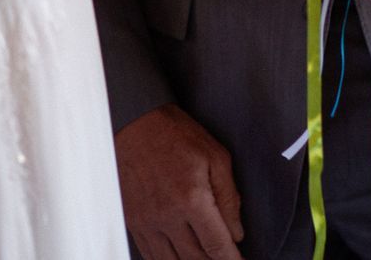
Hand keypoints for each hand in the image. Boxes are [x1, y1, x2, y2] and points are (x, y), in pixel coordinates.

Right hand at [115, 104, 244, 259]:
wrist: (135, 124)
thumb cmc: (176, 135)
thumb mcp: (216, 157)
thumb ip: (229, 197)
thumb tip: (237, 232)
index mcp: (191, 199)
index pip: (216, 245)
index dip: (231, 259)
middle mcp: (167, 216)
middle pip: (195, 258)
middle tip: (226, 258)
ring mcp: (147, 222)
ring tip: (206, 258)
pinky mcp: (133, 222)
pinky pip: (150, 254)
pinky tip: (180, 256)